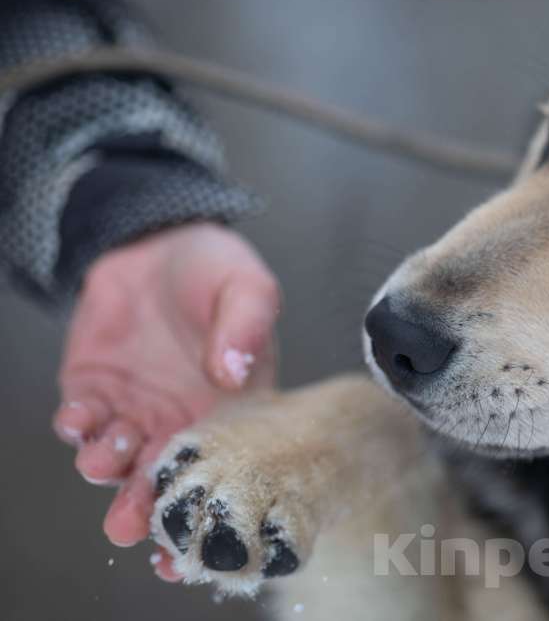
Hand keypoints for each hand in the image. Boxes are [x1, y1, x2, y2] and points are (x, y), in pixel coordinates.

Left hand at [53, 223, 279, 556]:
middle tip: (132, 524)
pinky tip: (79, 421)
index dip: (209, 501)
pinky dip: (76, 429)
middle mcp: (182, 420)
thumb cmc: (216, 270)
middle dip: (144, 509)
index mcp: (232, 409)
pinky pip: (81, 422)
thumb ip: (246, 324)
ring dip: (110, 467)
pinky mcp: (92, 390)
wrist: (158, 243)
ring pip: (118, 460)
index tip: (192, 529)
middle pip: (163, 479)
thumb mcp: (248, 286)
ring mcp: (135, 409)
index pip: (223, 466)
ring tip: (110, 455)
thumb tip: (234, 371)